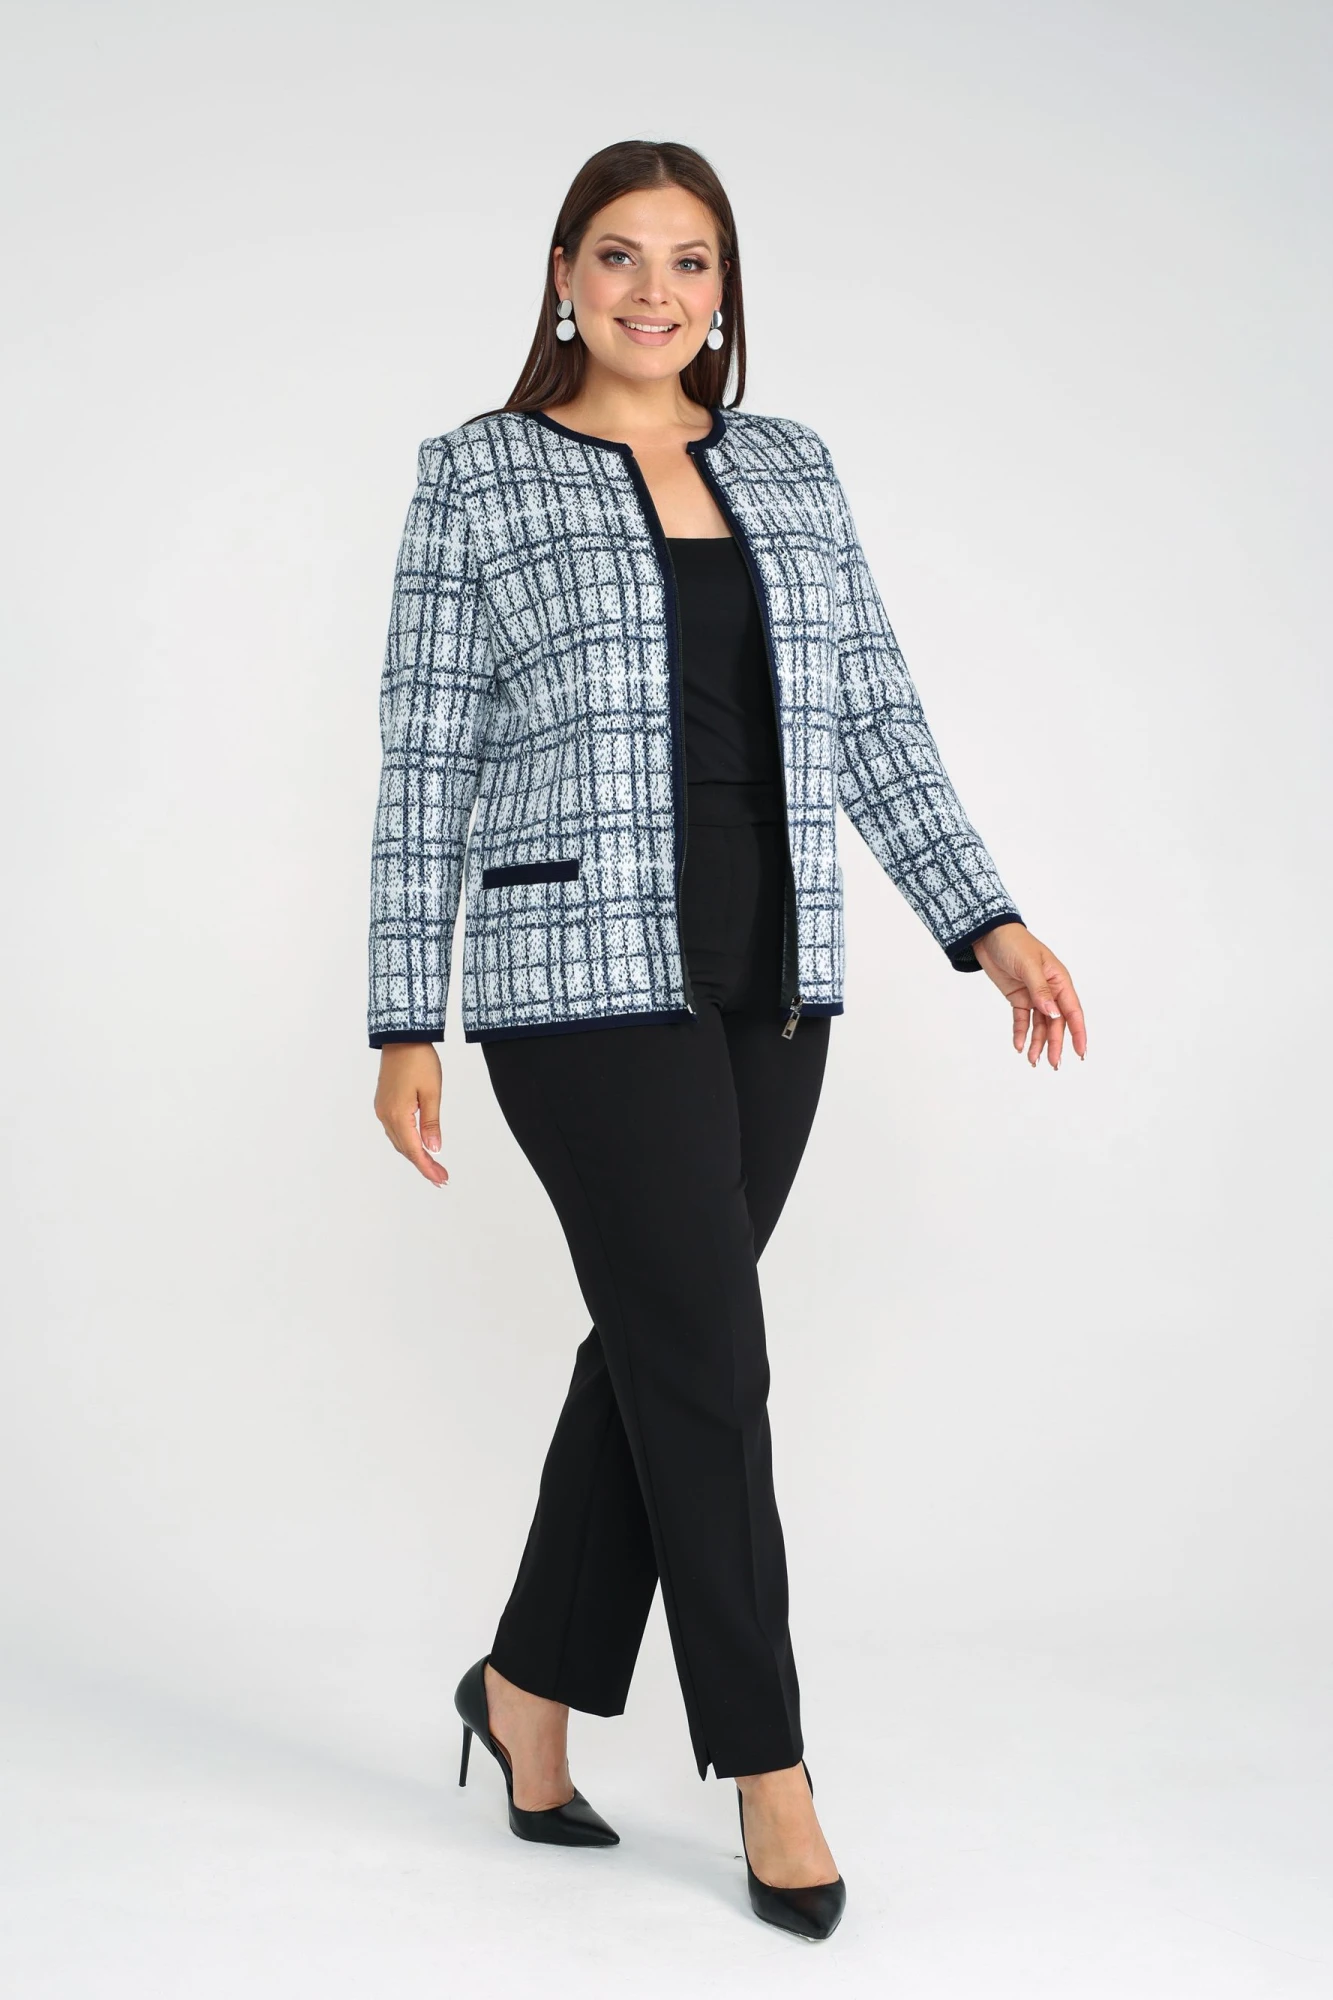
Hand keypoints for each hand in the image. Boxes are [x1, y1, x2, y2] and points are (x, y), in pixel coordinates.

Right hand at [374, 1044, 449, 1184]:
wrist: (402, 1038)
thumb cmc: (419, 1061)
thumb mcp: (432, 1093)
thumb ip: (431, 1124)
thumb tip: (434, 1149)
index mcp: (398, 1114)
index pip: (414, 1150)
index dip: (427, 1167)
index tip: (441, 1179)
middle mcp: (385, 1115)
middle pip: (404, 1149)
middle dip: (423, 1165)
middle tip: (441, 1178)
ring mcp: (382, 1110)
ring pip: (398, 1141)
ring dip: (414, 1155)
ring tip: (433, 1167)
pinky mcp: (383, 1103)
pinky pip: (395, 1130)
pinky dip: (407, 1142)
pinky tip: (418, 1146)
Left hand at [973, 924, 1086, 1069]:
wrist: (988, 934)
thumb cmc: (1014, 943)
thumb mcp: (1028, 965)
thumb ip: (1041, 990)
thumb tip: (1054, 1014)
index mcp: (1059, 980)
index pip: (1072, 1011)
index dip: (1078, 1033)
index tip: (1080, 1052)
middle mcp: (1050, 990)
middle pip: (1056, 1023)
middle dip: (1055, 1044)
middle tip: (1053, 1064)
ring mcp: (1034, 995)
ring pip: (1040, 1025)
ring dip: (1037, 1042)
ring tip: (1032, 1060)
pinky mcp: (1018, 998)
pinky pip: (1022, 1020)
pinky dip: (1021, 1033)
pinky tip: (1018, 1046)